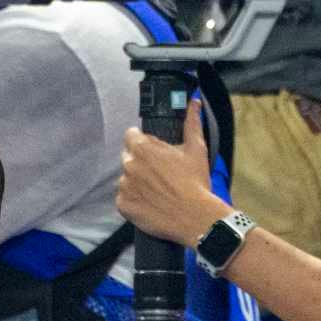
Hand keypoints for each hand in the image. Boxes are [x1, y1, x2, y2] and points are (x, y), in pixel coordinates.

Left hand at [116, 102, 230, 244]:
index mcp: (143, 147)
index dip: (142, 141)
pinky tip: (151, 203)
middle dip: (140, 162)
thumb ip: (192, 123)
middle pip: (128, 157)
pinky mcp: (123, 205)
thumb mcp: (196, 149)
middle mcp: (129, 164)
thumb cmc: (196, 182)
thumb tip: (194, 102)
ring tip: (157, 191)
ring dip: (137, 182)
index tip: (153, 150)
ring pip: (126, 179)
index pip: (131, 135)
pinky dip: (135, 201)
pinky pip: (124, 199)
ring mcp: (124, 186)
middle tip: (159, 174)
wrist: (195, 217)